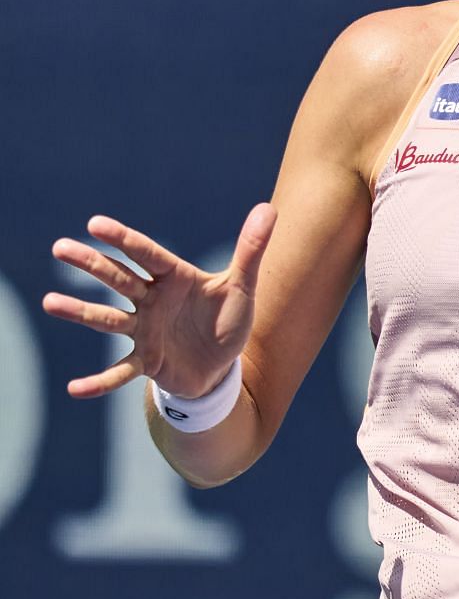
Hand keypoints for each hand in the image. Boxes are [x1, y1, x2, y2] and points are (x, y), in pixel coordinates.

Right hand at [43, 204, 276, 400]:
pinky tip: (75, 389)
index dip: (124, 239)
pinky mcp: (146, 362)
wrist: (222, 365)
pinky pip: (119, 372)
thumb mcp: (243, 286)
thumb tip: (268, 208)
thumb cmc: (227, 319)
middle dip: (91, 264)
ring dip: (80, 312)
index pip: (147, 254)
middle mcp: (152, 301)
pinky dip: (99, 382)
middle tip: (60, 247)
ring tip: (50, 302)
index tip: (95, 224)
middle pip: (118, 279)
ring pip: (108, 319)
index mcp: (174, 278)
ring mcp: (144, 331)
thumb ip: (252, 250)